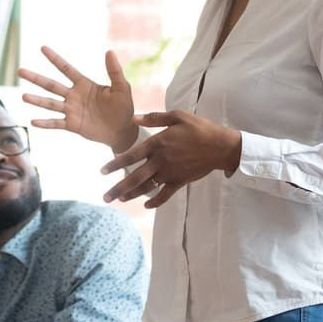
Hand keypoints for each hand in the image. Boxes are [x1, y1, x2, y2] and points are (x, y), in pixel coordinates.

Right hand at [19, 47, 137, 152]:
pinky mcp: (72, 125)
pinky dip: (45, 123)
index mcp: (84, 84)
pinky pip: (56, 123)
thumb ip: (114, 71)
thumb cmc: (123, 107)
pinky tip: (33, 122)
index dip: (55, 58)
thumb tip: (109, 51)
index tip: (42, 48)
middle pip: (51, 85)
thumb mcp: (121, 87)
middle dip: (36, 78)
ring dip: (37, 100)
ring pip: (50, 104)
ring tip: (23, 96)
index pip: (66, 68)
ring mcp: (71, 110)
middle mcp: (74, 96)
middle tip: (20, 70)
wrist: (123, 130)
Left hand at [99, 110, 241, 208]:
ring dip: (132, 195)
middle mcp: (160, 160)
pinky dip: (155, 201)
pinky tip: (146, 205)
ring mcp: (170, 173)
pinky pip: (165, 194)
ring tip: (120, 200)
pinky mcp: (180, 181)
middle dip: (118, 189)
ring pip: (147, 187)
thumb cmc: (199, 128)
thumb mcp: (177, 116)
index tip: (102, 172)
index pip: (131, 156)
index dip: (115, 164)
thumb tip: (134, 118)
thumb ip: (154, 118)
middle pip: (135, 177)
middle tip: (105, 198)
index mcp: (157, 143)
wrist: (220, 146)